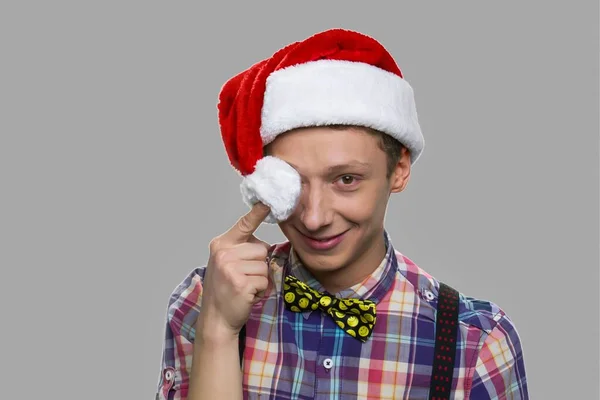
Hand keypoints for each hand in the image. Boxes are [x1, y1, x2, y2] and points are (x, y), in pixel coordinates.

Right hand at [197, 202, 271, 337]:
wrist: (216, 319)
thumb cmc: (225, 291)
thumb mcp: (227, 263)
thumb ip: (241, 250)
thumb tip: (265, 246)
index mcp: (221, 244)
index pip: (244, 224)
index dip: (258, 212)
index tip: (267, 200)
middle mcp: (224, 253)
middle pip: (261, 249)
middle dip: (259, 265)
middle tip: (244, 278)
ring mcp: (231, 267)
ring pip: (264, 266)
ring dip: (260, 279)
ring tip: (244, 287)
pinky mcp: (240, 282)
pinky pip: (264, 280)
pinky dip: (260, 290)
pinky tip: (247, 295)